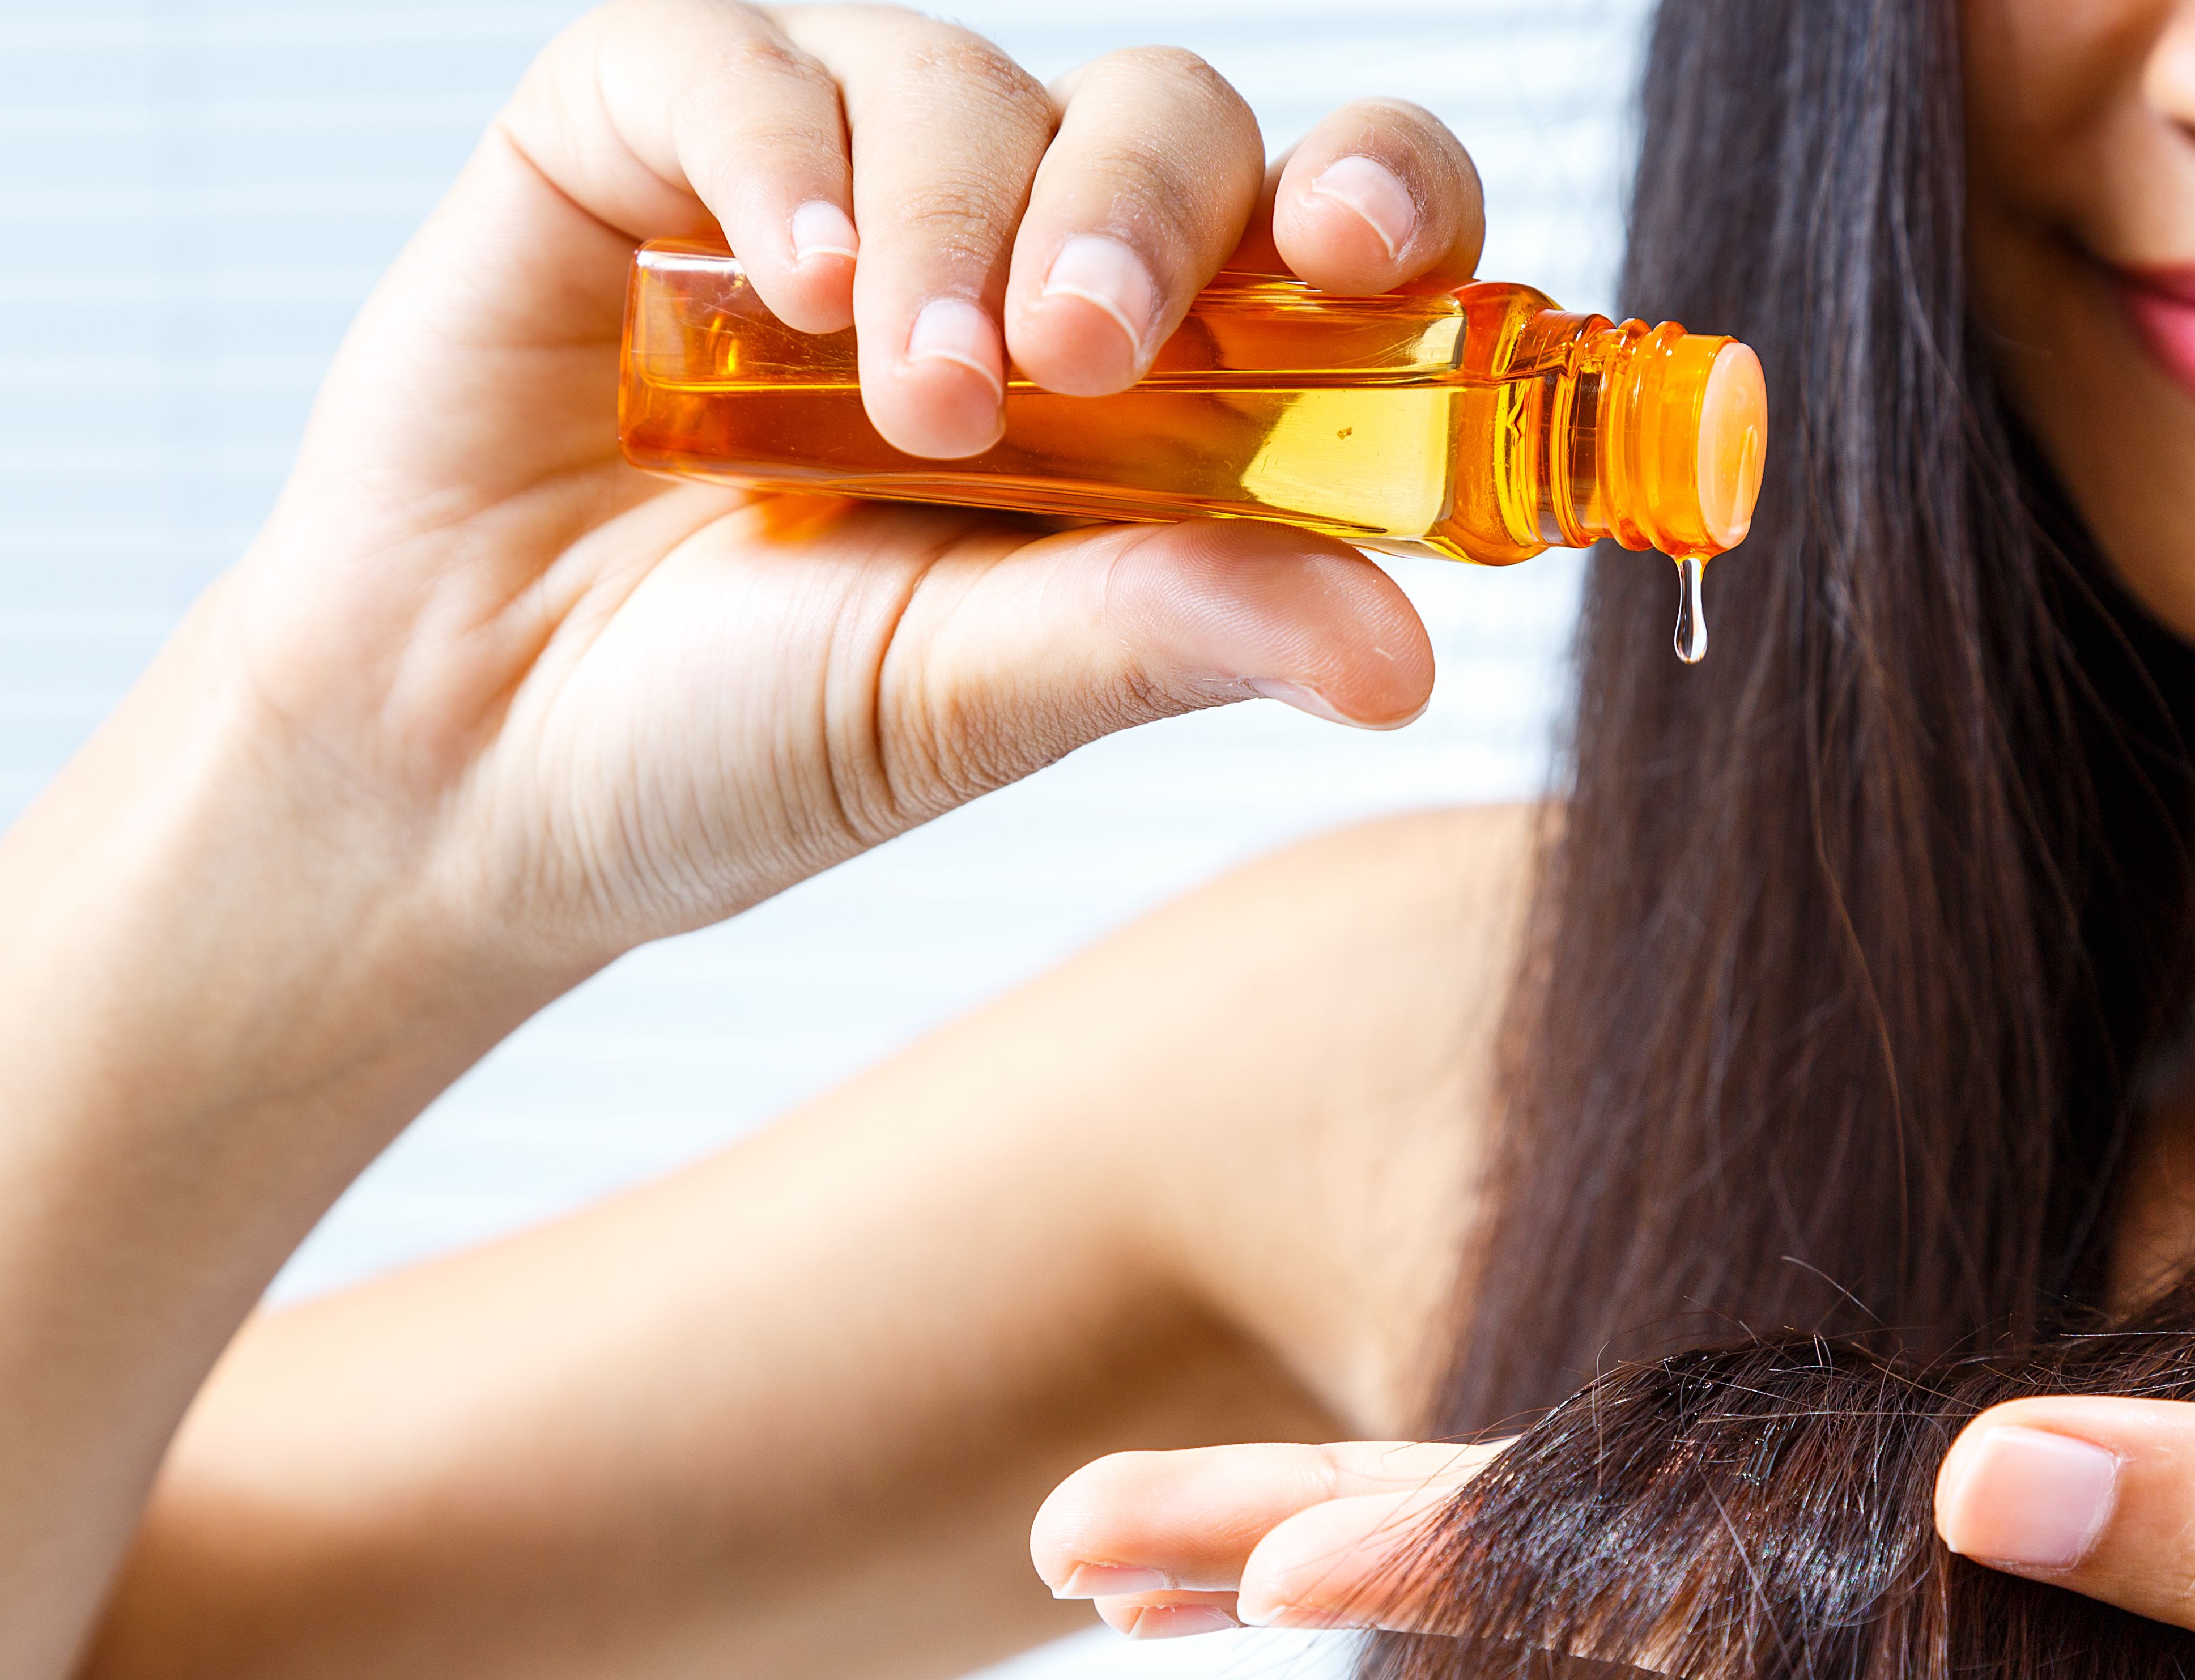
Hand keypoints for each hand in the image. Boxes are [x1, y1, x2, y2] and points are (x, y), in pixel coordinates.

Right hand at [0, 0, 1489, 1679]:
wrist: (470, 780)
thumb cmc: (741, 746)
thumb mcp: (978, 702)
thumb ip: (1175, 635)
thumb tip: (1410, 658)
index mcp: (1141, 394)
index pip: (1318, 232)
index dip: (1377, 202)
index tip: (1362, 251)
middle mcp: (1008, 262)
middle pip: (1162, 122)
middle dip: (1145, 211)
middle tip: (1083, 358)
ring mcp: (827, 188)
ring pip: (960, 82)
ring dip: (949, 228)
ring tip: (915, 403)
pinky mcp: (638, 143)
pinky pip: (738, 61)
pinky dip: (778, 151)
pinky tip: (788, 274)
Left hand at [1039, 1387, 2194, 1679]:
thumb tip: (1992, 1488)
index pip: (1711, 1628)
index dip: (1459, 1565)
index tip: (1236, 1545)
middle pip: (1613, 1627)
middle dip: (1351, 1568)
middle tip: (1098, 1541)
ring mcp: (2032, 1674)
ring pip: (1665, 1617)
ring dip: (1435, 1574)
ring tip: (1205, 1552)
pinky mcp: (2083, 1623)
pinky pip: (1795, 1595)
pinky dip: (1612, 1562)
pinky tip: (1491, 1541)